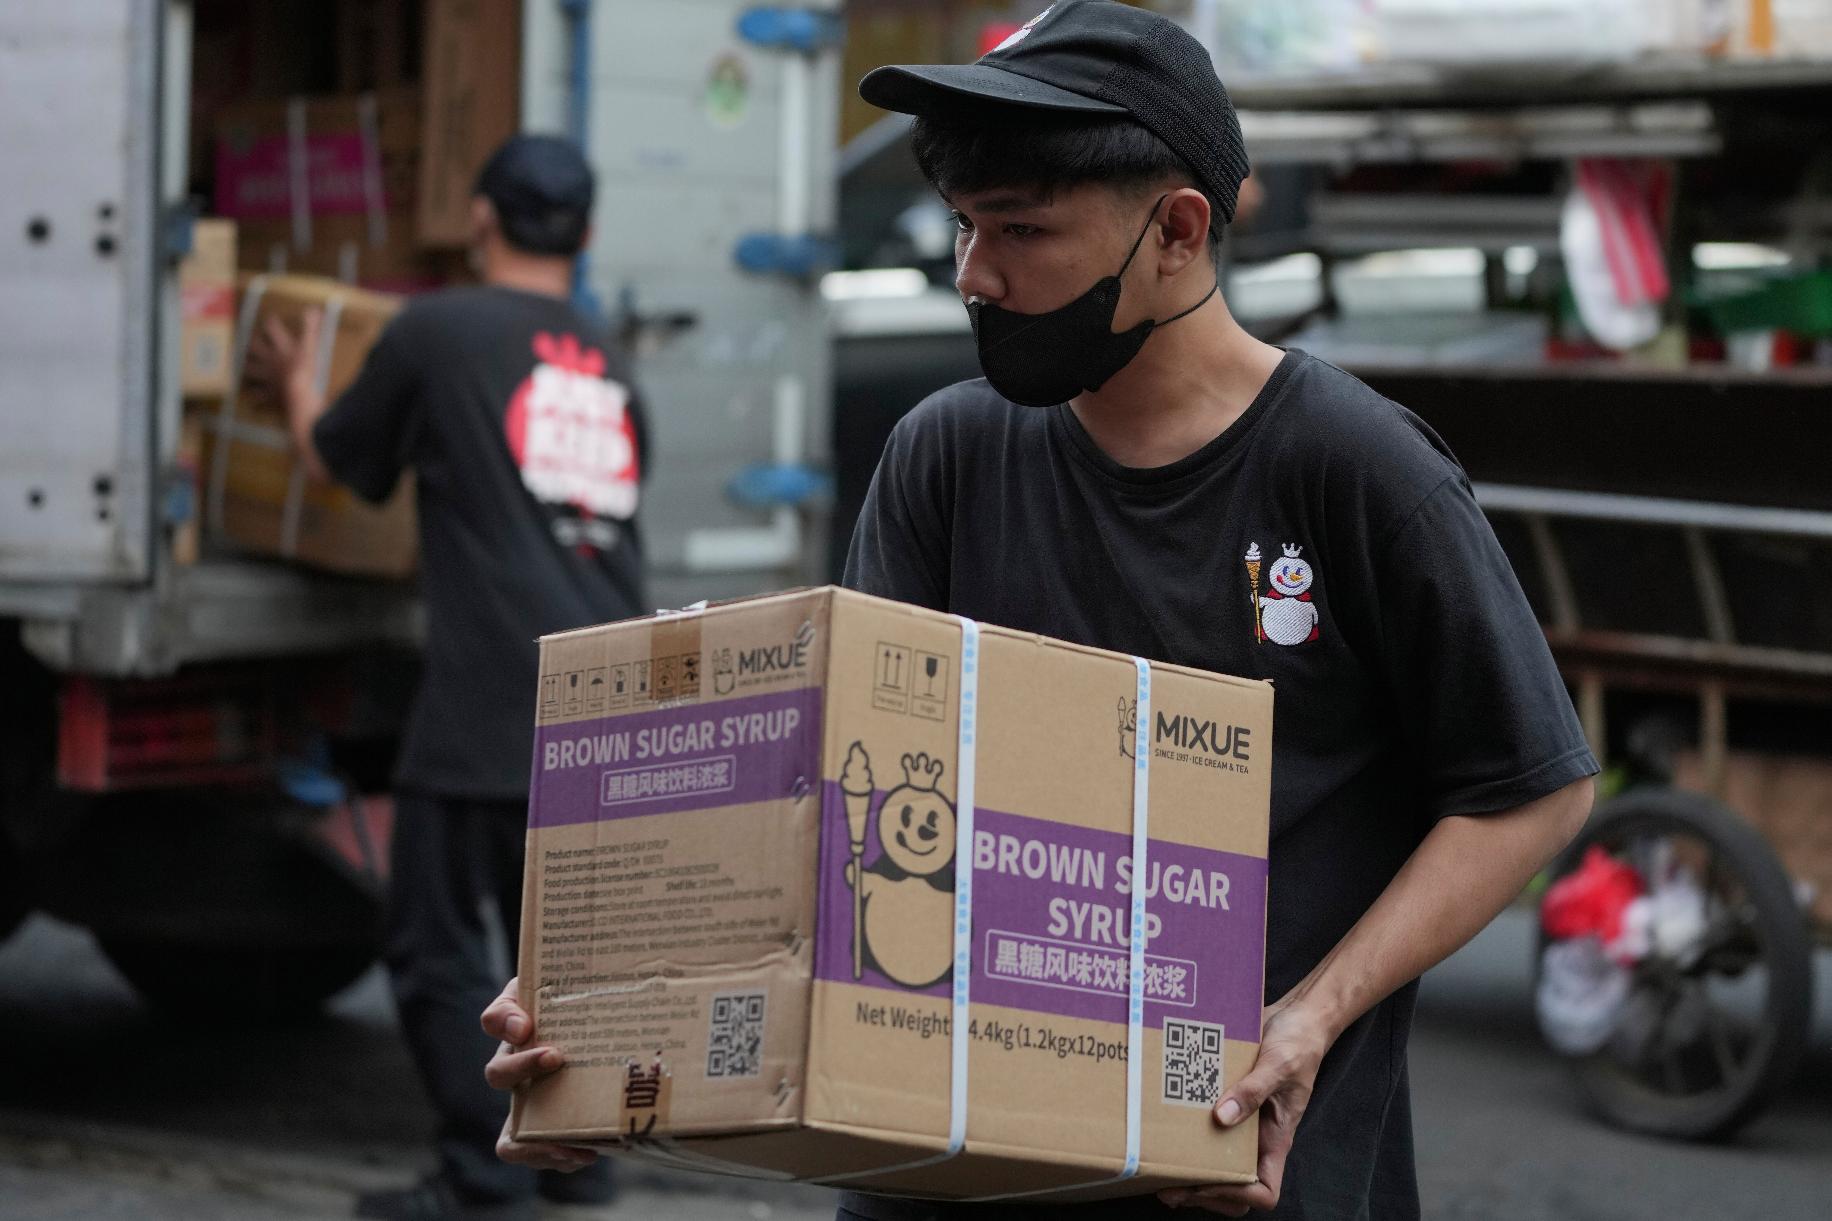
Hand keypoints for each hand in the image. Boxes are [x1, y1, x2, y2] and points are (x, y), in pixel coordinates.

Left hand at [244, 308, 323, 405]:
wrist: (296, 393)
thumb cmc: (304, 369)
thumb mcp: (310, 346)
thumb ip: (310, 328)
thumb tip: (313, 309)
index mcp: (281, 348)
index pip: (273, 330)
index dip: (271, 323)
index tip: (270, 319)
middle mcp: (270, 360)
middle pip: (255, 349)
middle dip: (252, 344)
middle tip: (250, 341)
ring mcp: (268, 377)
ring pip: (252, 370)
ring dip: (248, 368)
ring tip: (245, 367)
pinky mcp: (270, 393)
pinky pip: (260, 396)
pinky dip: (256, 397)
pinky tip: (253, 398)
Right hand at [481, 976, 600, 1173]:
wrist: (608, 1033)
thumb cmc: (586, 1007)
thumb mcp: (574, 989)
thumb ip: (563, 984)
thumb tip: (553, 1009)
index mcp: (522, 1027)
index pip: (496, 1018)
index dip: (504, 1022)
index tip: (526, 1025)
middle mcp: (517, 1065)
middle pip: (496, 1072)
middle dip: (522, 1066)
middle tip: (556, 1058)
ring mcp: (529, 1100)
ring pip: (510, 1132)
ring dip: (537, 1139)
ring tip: (571, 1143)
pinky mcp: (547, 1129)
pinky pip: (537, 1153)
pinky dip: (560, 1158)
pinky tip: (587, 1152)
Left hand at [1157, 995, 1333, 1214]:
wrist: (1295, 1017)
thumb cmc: (1298, 1044)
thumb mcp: (1278, 1065)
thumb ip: (1253, 1090)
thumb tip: (1221, 1118)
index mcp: (1276, 1139)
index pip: (1264, 1190)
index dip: (1237, 1195)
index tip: (1208, 1183)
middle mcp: (1256, 1138)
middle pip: (1234, 1186)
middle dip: (1202, 1192)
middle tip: (1167, 1185)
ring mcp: (1240, 1122)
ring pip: (1215, 1162)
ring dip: (1189, 1169)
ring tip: (1157, 1166)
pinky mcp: (1224, 1102)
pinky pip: (1204, 1128)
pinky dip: (1185, 1135)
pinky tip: (1162, 1127)